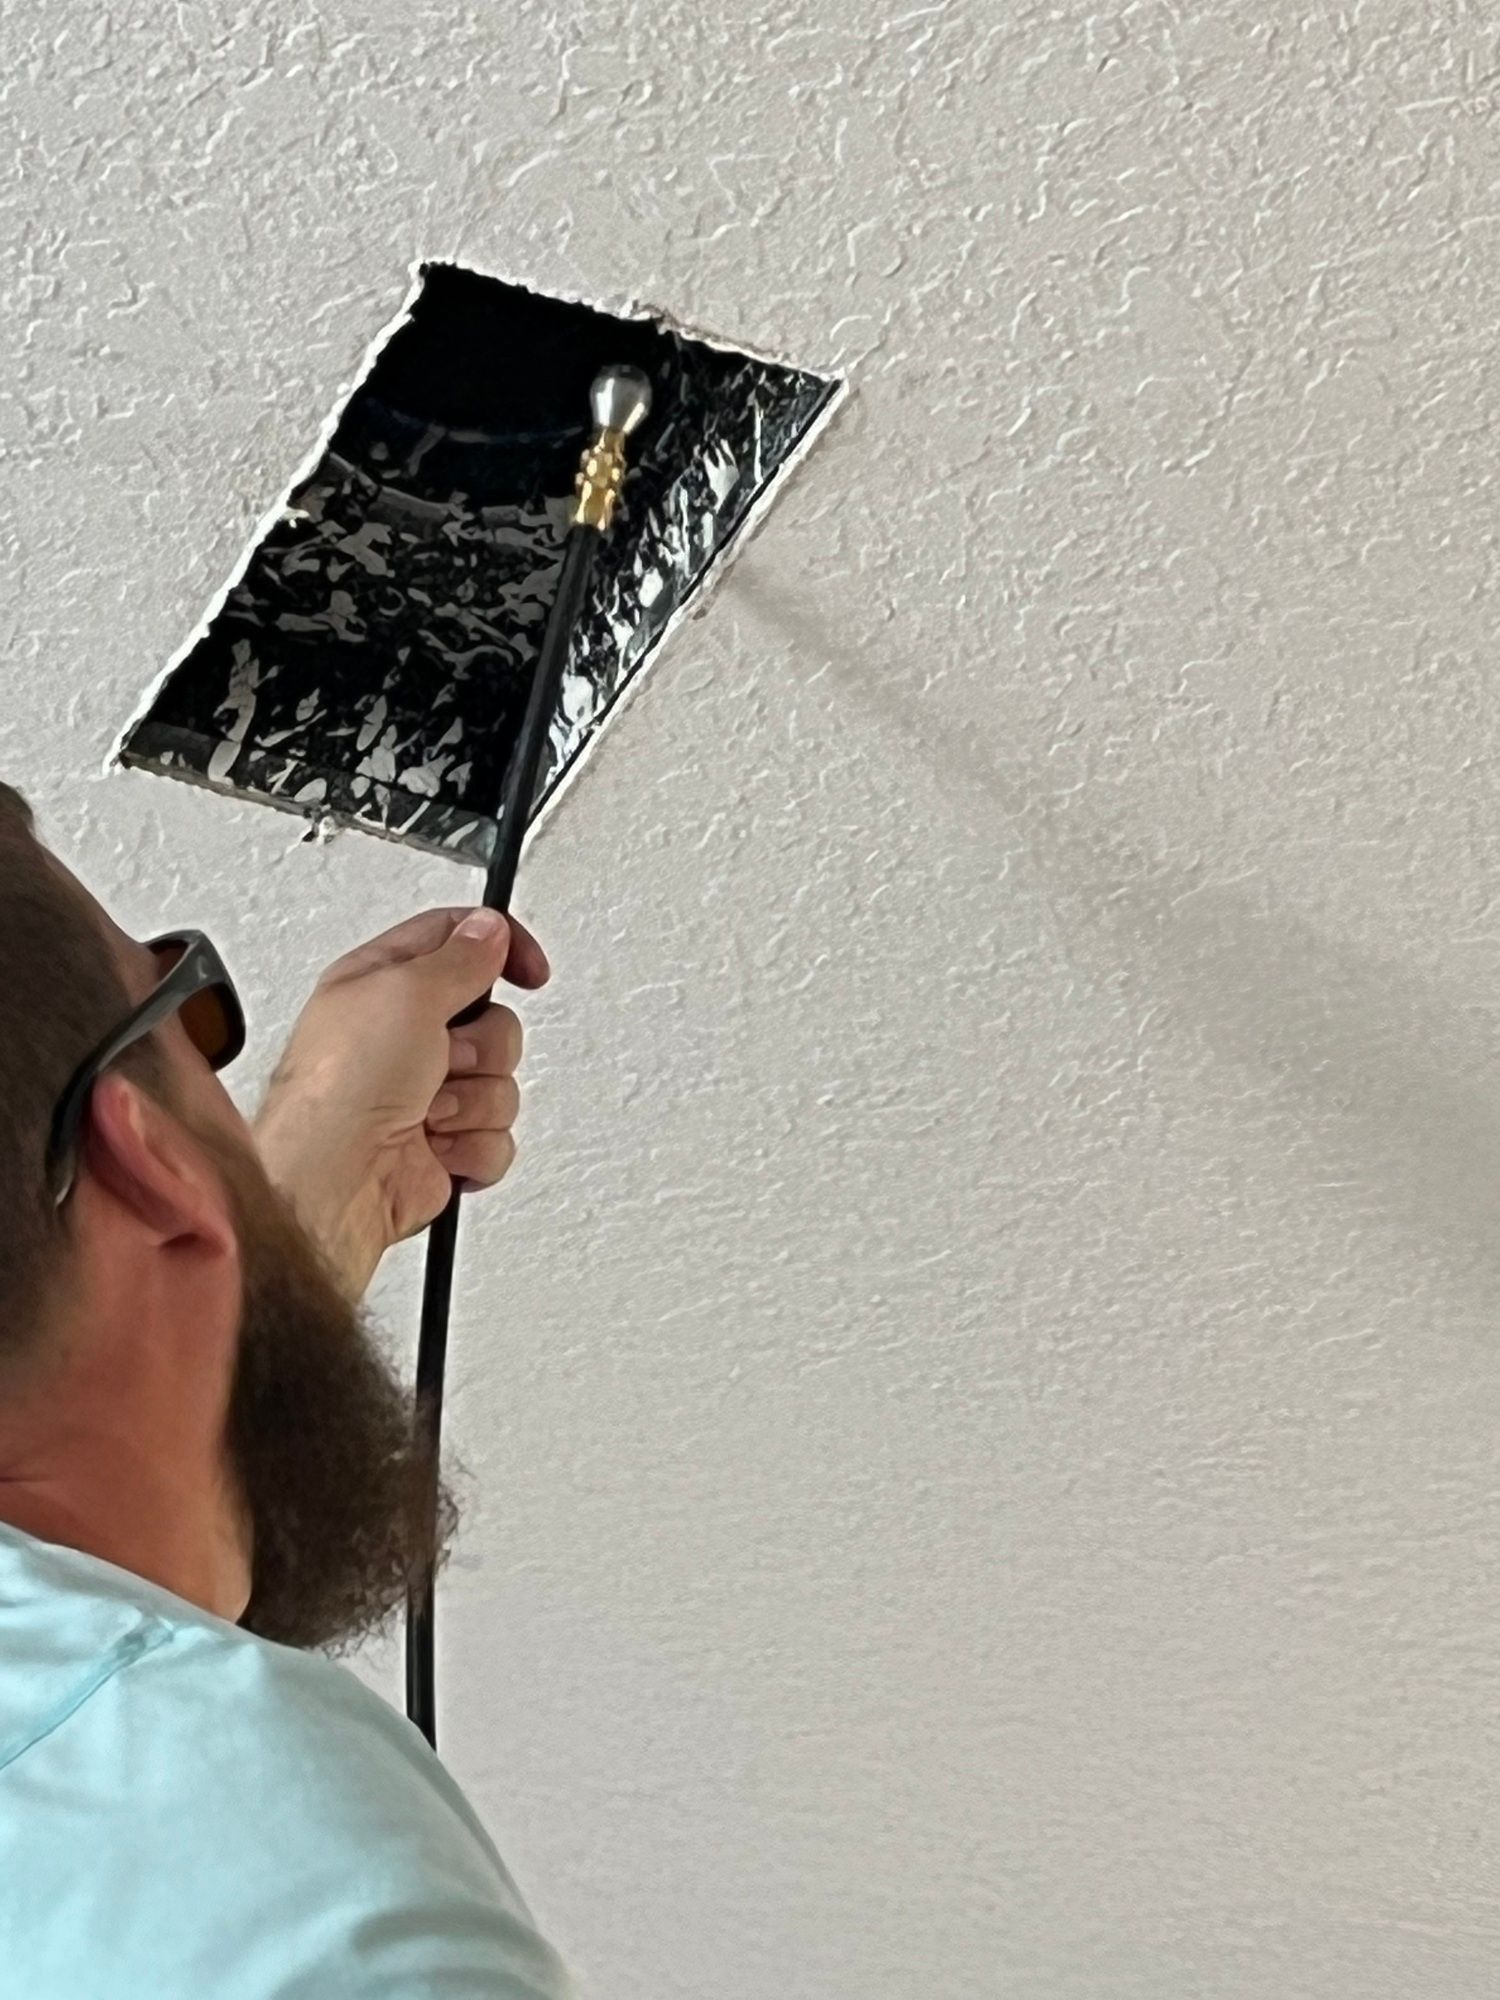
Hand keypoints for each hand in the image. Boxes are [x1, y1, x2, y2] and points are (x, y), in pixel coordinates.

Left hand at [253, 907, 550, 1296]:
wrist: (333, 1184)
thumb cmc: (340, 1089)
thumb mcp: (404, 992)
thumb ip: (460, 956)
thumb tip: (490, 930)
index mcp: (383, 985)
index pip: (459, 942)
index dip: (501, 948)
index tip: (529, 970)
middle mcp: (405, 1037)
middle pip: (495, 1020)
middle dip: (482, 1046)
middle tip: (445, 1057)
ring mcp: (428, 1095)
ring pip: (502, 1083)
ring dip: (472, 1101)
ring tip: (429, 1110)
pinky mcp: (446, 1146)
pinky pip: (499, 1139)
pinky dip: (472, 1147)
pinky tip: (435, 1147)